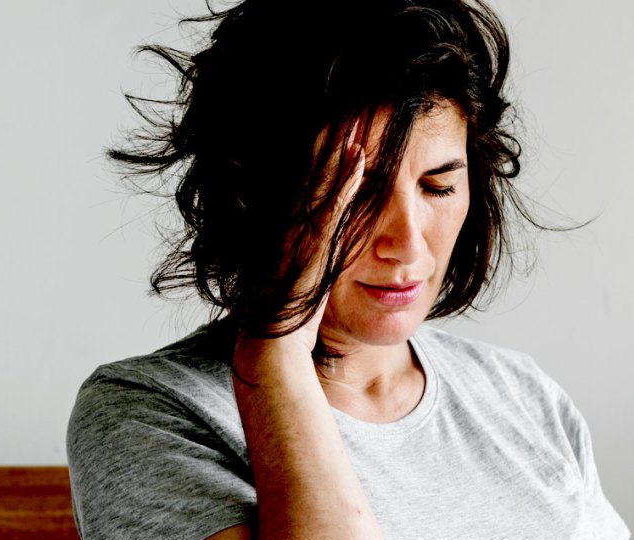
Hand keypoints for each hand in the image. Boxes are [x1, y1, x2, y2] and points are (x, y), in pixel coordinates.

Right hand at [279, 117, 366, 353]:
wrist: (272, 339)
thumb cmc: (289, 314)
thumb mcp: (304, 276)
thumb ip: (312, 253)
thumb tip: (321, 244)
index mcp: (290, 228)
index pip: (309, 179)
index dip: (325, 149)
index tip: (342, 121)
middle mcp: (292, 224)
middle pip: (315, 170)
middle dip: (335, 137)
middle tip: (354, 105)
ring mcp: (301, 234)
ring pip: (323, 181)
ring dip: (342, 150)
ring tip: (360, 118)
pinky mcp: (313, 248)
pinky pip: (333, 208)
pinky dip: (347, 183)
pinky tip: (360, 161)